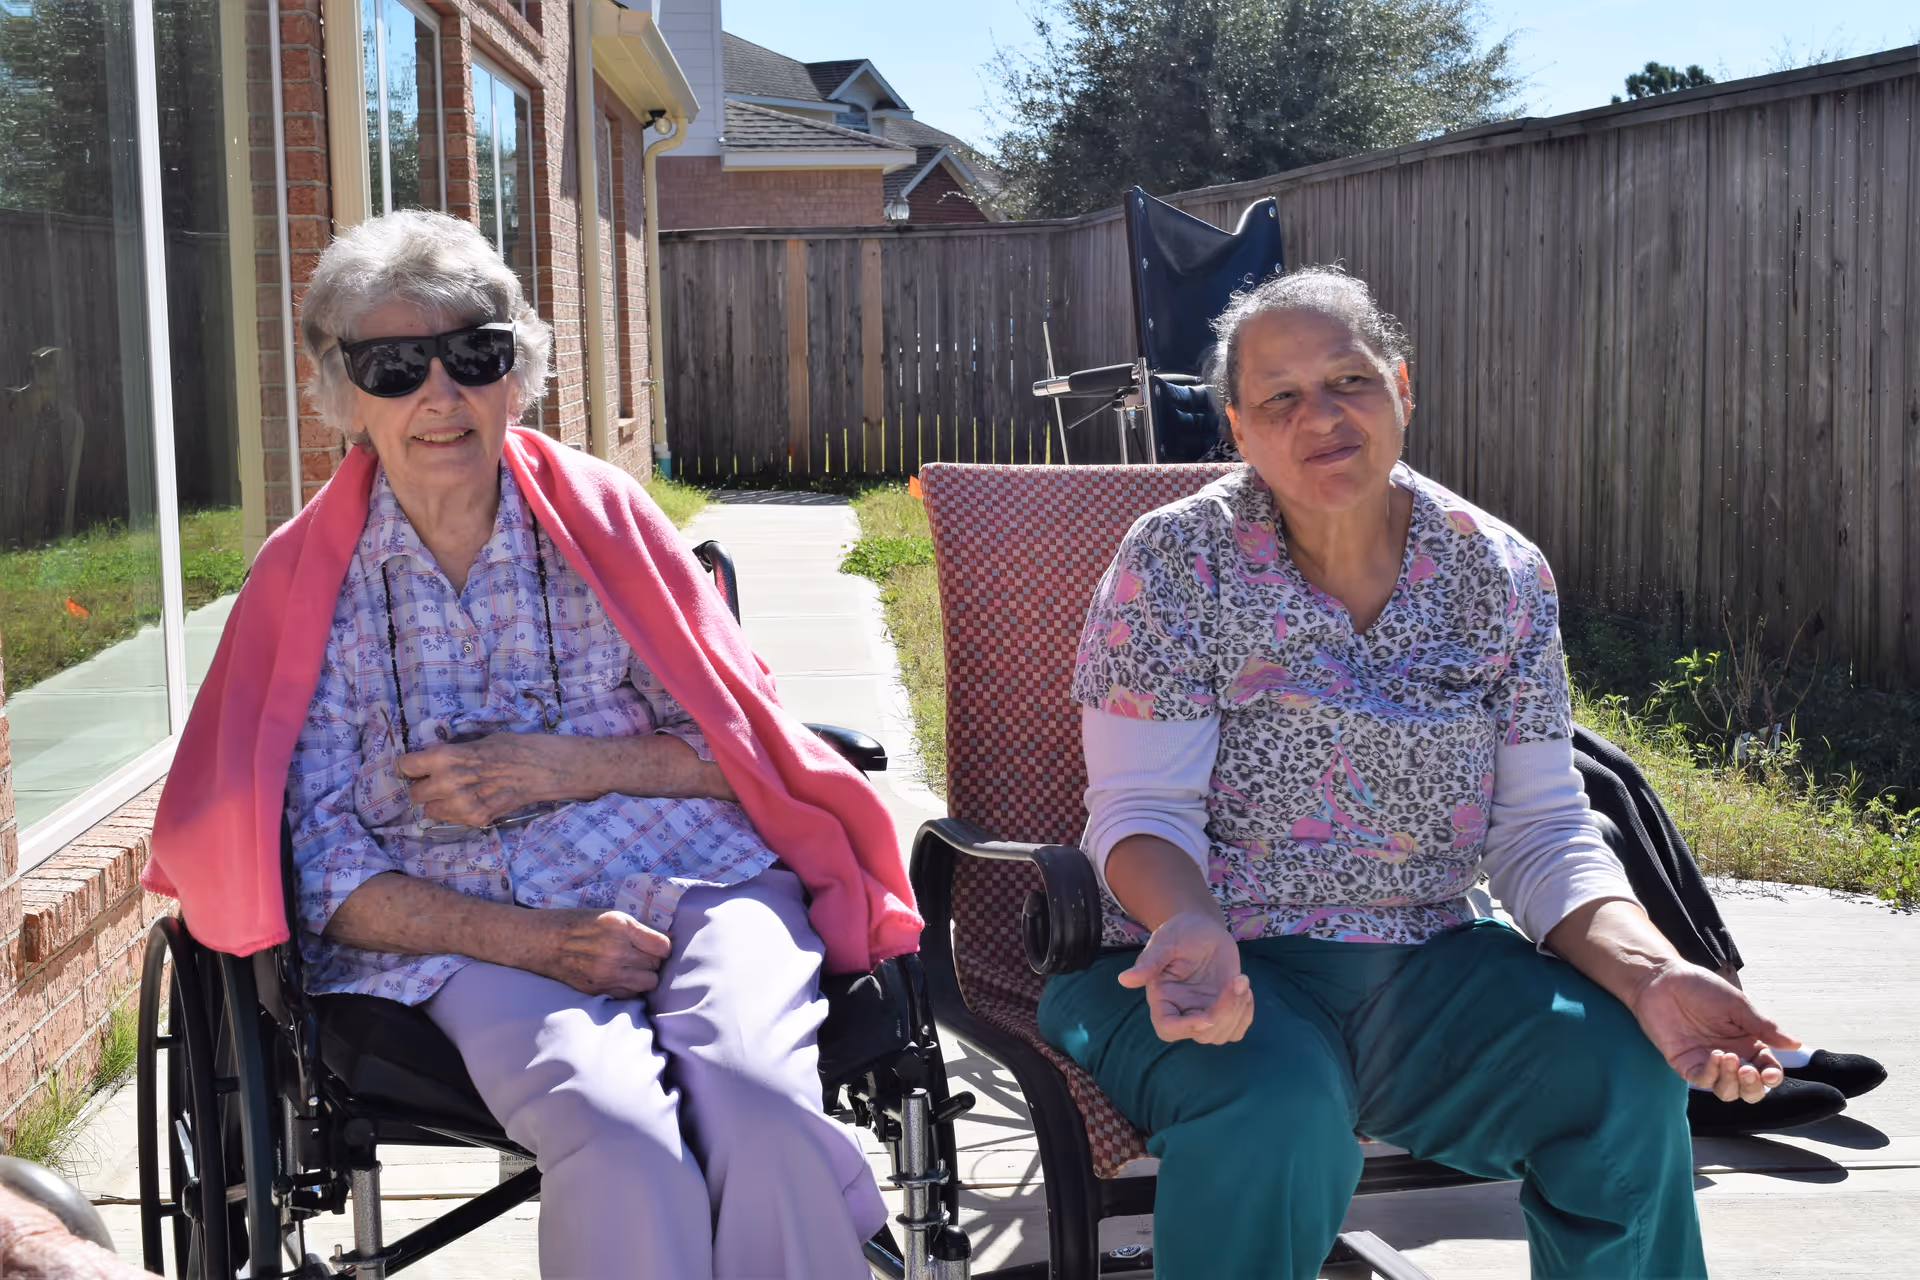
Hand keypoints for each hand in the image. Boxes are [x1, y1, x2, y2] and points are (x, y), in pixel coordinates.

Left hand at [396, 731, 579, 826]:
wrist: (540, 769)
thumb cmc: (509, 748)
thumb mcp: (473, 742)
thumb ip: (448, 754)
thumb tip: (428, 760)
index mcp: (444, 757)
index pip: (405, 766)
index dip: (408, 768)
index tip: (413, 769)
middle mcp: (446, 783)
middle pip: (414, 793)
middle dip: (423, 787)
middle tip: (437, 783)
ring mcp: (460, 804)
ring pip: (429, 810)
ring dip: (438, 803)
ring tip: (456, 794)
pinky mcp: (474, 819)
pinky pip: (450, 819)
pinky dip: (456, 812)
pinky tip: (473, 800)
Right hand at [533, 908, 673, 997]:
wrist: (542, 942)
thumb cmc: (578, 923)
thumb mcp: (610, 915)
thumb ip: (639, 928)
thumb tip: (669, 939)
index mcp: (620, 927)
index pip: (663, 947)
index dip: (662, 946)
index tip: (656, 945)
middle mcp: (614, 951)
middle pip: (656, 966)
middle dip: (652, 961)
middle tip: (640, 955)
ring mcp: (606, 974)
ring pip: (647, 984)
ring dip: (644, 976)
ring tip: (632, 967)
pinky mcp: (598, 990)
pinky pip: (630, 995)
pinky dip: (630, 988)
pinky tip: (620, 977)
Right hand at [1118, 910, 1253, 1043]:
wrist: (1202, 929)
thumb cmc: (1179, 932)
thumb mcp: (1165, 942)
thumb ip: (1149, 962)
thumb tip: (1124, 980)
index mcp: (1163, 998)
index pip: (1168, 1028)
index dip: (1186, 1029)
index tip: (1208, 1017)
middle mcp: (1183, 1011)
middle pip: (1202, 1034)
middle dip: (1225, 1012)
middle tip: (1238, 979)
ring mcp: (1204, 1012)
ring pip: (1222, 1034)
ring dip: (1238, 1011)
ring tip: (1241, 979)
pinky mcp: (1223, 1010)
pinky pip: (1237, 1029)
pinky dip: (1246, 1014)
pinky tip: (1244, 988)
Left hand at [1629, 961, 1797, 1101]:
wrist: (1662, 979)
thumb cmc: (1701, 987)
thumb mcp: (1737, 1005)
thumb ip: (1764, 1026)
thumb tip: (1796, 1044)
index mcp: (1748, 1042)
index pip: (1767, 1070)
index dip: (1772, 1077)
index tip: (1769, 1073)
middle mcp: (1731, 1056)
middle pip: (1749, 1090)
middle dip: (1753, 1087)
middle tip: (1749, 1070)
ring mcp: (1707, 1062)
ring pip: (1727, 1091)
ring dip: (1733, 1082)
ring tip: (1729, 1059)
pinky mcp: (1685, 1063)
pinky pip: (1703, 1080)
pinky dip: (1712, 1074)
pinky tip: (1714, 1056)